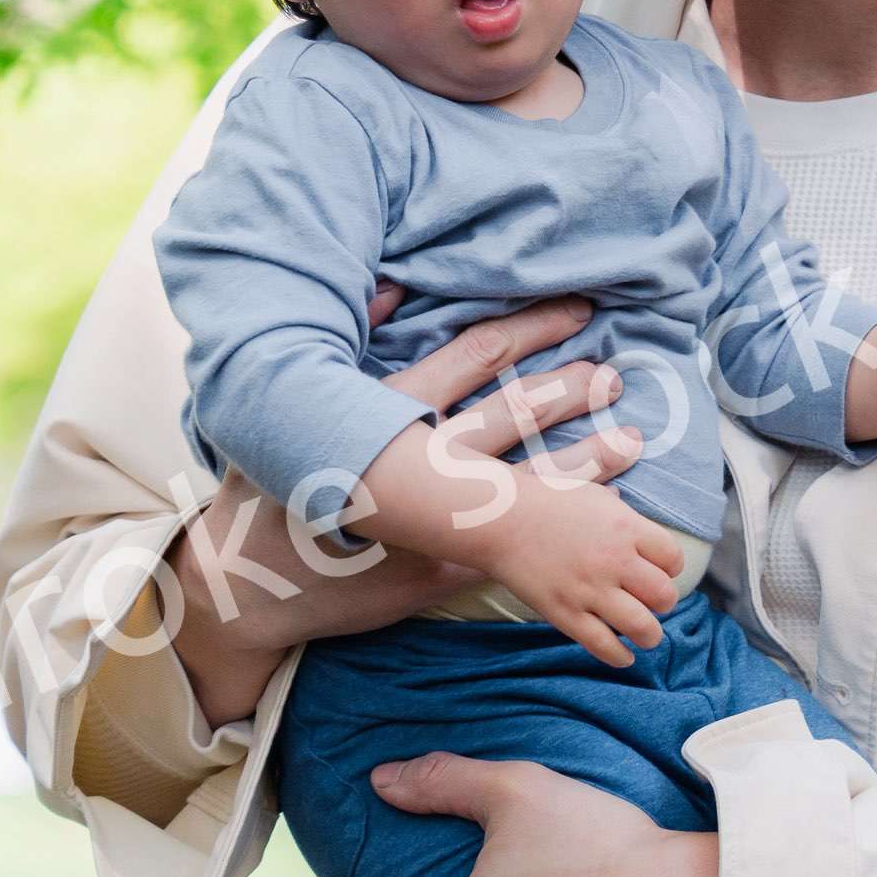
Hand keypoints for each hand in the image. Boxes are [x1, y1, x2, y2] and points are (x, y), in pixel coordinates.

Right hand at [169, 296, 637, 720]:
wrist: (244, 590)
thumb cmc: (264, 492)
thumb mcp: (293, 408)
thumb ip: (350, 345)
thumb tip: (388, 286)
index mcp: (385, 413)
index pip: (475, 356)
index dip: (532, 330)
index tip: (578, 309)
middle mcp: (418, 462)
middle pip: (513, 412)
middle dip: (571, 389)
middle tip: (616, 373)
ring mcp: (434, 520)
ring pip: (527, 480)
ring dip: (584, 458)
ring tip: (632, 438)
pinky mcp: (442, 570)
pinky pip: (513, 546)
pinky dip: (556, 531)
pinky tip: (595, 524)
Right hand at [480, 466, 694, 668]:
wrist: (503, 519)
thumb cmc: (550, 502)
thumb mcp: (597, 496)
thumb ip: (625, 515)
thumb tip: (638, 522)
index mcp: (627, 528)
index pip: (672, 557)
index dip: (672, 567)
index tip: (665, 571)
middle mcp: (614, 561)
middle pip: (663, 594)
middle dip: (666, 603)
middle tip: (658, 603)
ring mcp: (590, 590)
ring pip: (641, 626)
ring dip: (651, 635)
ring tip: (648, 636)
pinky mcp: (565, 613)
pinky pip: (602, 644)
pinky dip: (619, 656)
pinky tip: (625, 657)